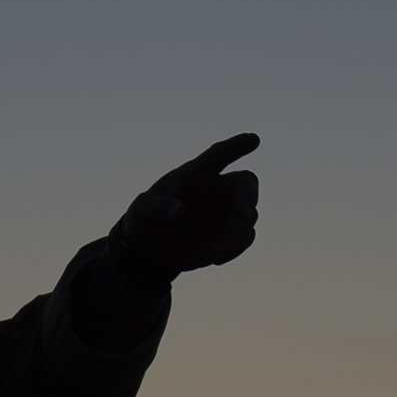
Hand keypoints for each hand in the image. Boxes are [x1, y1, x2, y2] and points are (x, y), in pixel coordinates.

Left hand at [111, 133, 260, 281]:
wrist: (151, 250)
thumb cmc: (146, 219)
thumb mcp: (142, 210)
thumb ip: (158, 207)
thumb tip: (180, 212)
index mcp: (196, 174)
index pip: (219, 155)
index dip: (236, 146)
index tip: (254, 139)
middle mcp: (217, 189)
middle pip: (245, 184)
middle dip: (249, 198)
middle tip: (243, 217)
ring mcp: (226, 212)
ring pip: (248, 216)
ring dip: (237, 234)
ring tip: (216, 255)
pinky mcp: (230, 236)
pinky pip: (245, 238)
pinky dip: (236, 247)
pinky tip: (217, 257)